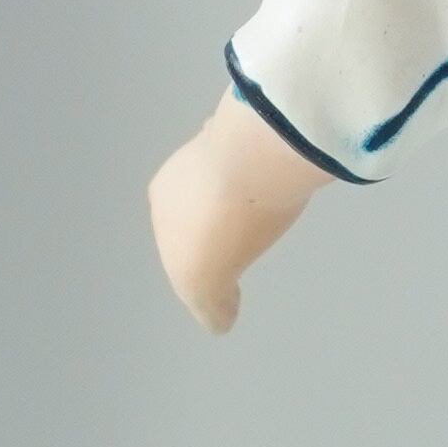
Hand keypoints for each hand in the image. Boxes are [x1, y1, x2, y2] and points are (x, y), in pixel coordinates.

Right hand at [148, 96, 328, 331]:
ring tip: (269, 203)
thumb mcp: (207, 284)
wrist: (256, 159)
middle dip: (215, 219)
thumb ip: (210, 305)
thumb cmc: (225, 225)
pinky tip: (284, 170)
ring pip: (224, 172)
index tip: (226, 267)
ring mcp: (218, 141)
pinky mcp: (257, 124)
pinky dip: (266, 163)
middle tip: (247, 233)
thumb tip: (220, 321)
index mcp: (163, 202)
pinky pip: (257, 150)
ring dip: (239, 188)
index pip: (177, 238)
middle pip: (198, 201)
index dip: (200, 257)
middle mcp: (182, 168)